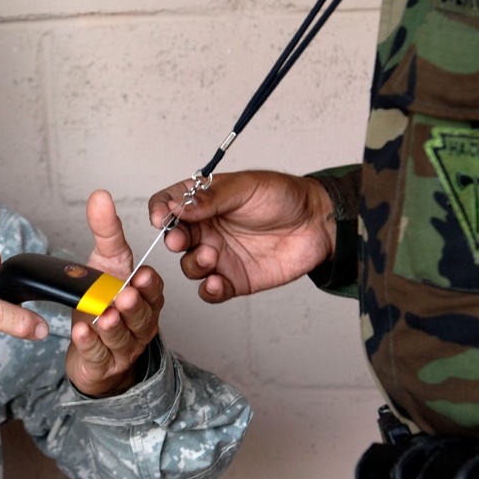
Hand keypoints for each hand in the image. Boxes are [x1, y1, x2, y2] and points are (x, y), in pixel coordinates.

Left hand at [66, 190, 163, 397]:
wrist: (93, 346)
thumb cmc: (103, 299)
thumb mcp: (105, 261)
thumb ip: (106, 231)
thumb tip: (100, 196)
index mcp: (145, 297)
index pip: (153, 290)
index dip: (148, 285)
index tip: (140, 276)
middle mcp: (140, 323)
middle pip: (141, 316)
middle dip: (133, 306)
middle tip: (124, 296)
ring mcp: (123, 346)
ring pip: (122, 338)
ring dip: (113, 327)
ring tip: (103, 317)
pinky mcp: (103, 364)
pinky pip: (98, 355)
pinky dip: (90, 345)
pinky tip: (81, 333)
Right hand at [147, 171, 335, 303]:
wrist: (319, 223)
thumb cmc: (283, 197)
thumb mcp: (246, 187)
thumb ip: (212, 198)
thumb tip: (179, 206)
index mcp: (203, 201)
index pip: (168, 203)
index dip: (160, 210)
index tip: (161, 218)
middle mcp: (206, 229)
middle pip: (173, 238)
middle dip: (173, 240)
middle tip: (180, 240)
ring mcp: (218, 255)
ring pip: (189, 266)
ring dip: (193, 264)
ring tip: (211, 256)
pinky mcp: (234, 279)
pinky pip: (210, 291)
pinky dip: (208, 290)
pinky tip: (216, 283)